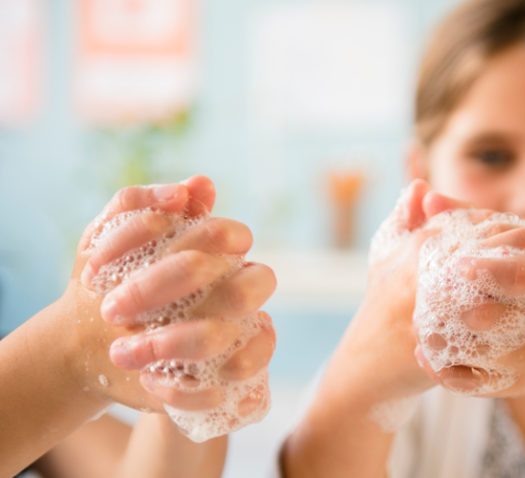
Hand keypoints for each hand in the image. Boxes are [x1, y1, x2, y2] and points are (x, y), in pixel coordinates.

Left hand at [61, 177, 275, 421]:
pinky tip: (150, 381)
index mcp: (219, 257)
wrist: (84, 350)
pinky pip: (223, 392)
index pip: (234, 237)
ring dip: (171, 343)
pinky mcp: (223, 384)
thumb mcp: (104, 239)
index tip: (139, 254)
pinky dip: (184, 391)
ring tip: (122, 351)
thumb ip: (141, 203)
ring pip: (229, 339)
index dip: (198, 239)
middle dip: (169, 290)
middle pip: (244, 289)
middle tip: (112, 306)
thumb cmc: (104, 286)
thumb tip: (199, 186)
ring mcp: (235, 341)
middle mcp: (236, 296)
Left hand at [409, 196, 524, 397]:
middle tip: (433, 303)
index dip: (490, 269)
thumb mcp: (504, 246)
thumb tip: (426, 195)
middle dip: (467, 312)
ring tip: (420, 331)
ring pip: (483, 353)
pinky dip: (446, 372)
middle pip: (500, 318)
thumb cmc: (524, 281)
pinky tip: (422, 356)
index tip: (459, 264)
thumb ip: (464, 218)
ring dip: (450, 344)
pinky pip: (474, 381)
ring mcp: (522, 354)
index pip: (519, 275)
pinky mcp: (508, 381)